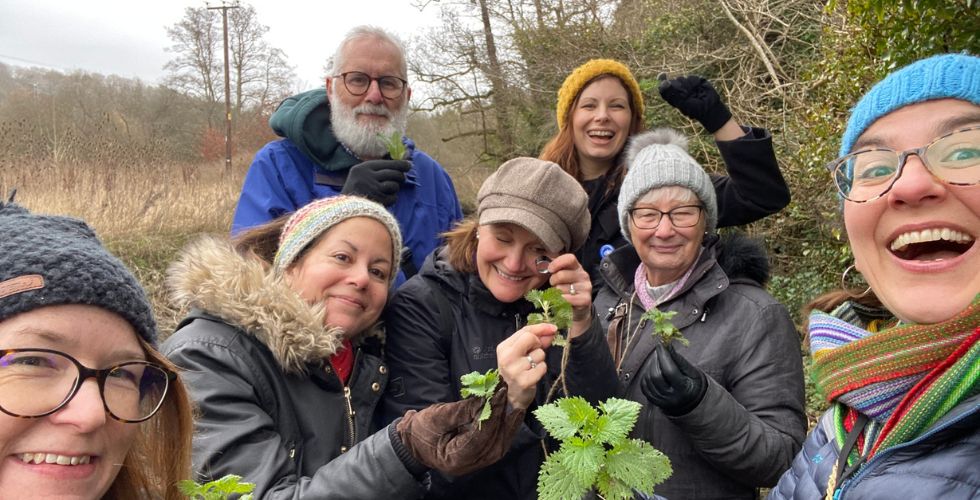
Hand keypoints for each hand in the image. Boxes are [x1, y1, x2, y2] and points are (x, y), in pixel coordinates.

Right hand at [341, 159, 410, 205]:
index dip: (400, 164)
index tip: (408, 165)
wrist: (345, 209)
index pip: (386, 163)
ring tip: (389, 190)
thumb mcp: (361, 175)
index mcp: (362, 168)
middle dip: (400, 177)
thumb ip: (378, 170)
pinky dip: (392, 199)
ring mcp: (372, 189)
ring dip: (395, 188)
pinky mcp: (377, 201)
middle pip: (393, 173)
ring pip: (394, 185)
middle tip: (401, 179)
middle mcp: (367, 177)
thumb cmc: (357, 191)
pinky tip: (386, 199)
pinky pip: (393, 198)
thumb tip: (403, 164)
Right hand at [395, 381, 524, 475]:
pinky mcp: (481, 454)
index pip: (481, 437)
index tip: (499, 393)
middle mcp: (471, 464)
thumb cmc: (420, 430)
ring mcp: (477, 462)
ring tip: (511, 399)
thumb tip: (485, 399)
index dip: (492, 414)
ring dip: (507, 420)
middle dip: (502, 414)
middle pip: (495, 441)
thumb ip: (462, 411)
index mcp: (457, 458)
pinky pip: (498, 441)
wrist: (413, 442)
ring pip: (501, 442)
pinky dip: (506, 426)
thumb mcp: (437, 417)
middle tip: (505, 390)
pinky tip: (512, 413)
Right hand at [496, 323, 555, 408]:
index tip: (553, 328)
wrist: (512, 396)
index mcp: (503, 347)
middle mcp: (506, 357)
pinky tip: (533, 374)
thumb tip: (551, 330)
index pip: (525, 331)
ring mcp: (514, 370)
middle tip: (534, 353)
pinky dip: (541, 370)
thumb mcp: (522, 352)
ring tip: (531, 367)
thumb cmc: (517, 370)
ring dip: (540, 360)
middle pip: (530, 338)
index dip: (541, 328)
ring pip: (539, 353)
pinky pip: (542, 367)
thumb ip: (536, 339)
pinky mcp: (524, 381)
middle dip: (538, 344)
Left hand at [545, 254, 591, 337]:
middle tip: (554, 286)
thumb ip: (556, 271)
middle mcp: (583, 275)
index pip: (569, 258)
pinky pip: (566, 299)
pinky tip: (563, 302)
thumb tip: (543, 267)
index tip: (550, 269)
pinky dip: (561, 301)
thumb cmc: (567, 290)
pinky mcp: (585, 299)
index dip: (557, 263)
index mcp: (577, 267)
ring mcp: (586, 287)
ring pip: (561, 288)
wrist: (578, 309)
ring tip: (560, 295)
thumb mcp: (562, 278)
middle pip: (561, 275)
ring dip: (556, 293)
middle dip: (553, 281)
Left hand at [639, 343, 706, 415]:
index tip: (661, 345)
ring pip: (648, 380)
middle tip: (660, 352)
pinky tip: (653, 369)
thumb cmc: (693, 383)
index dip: (663, 356)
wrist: (692, 401)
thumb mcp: (692, 371)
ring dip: (650, 366)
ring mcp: (661, 401)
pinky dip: (646, 375)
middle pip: (656, 376)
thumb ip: (679, 360)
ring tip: (658, 360)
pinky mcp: (654, 401)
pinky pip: (644, 386)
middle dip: (656, 361)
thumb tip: (667, 345)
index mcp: (683, 390)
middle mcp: (671, 398)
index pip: (669, 371)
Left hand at [657, 74, 731, 133]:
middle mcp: (678, 90)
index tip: (663, 76)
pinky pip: (691, 78)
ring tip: (693, 93)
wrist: (710, 108)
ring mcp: (686, 84)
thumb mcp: (682, 103)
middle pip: (672, 82)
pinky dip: (694, 82)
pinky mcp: (695, 81)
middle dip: (677, 86)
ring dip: (686, 85)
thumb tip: (665, 82)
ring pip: (681, 79)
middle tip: (685, 95)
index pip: (663, 88)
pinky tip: (698, 88)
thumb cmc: (695, 109)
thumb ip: (672, 93)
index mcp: (672, 97)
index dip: (662, 81)